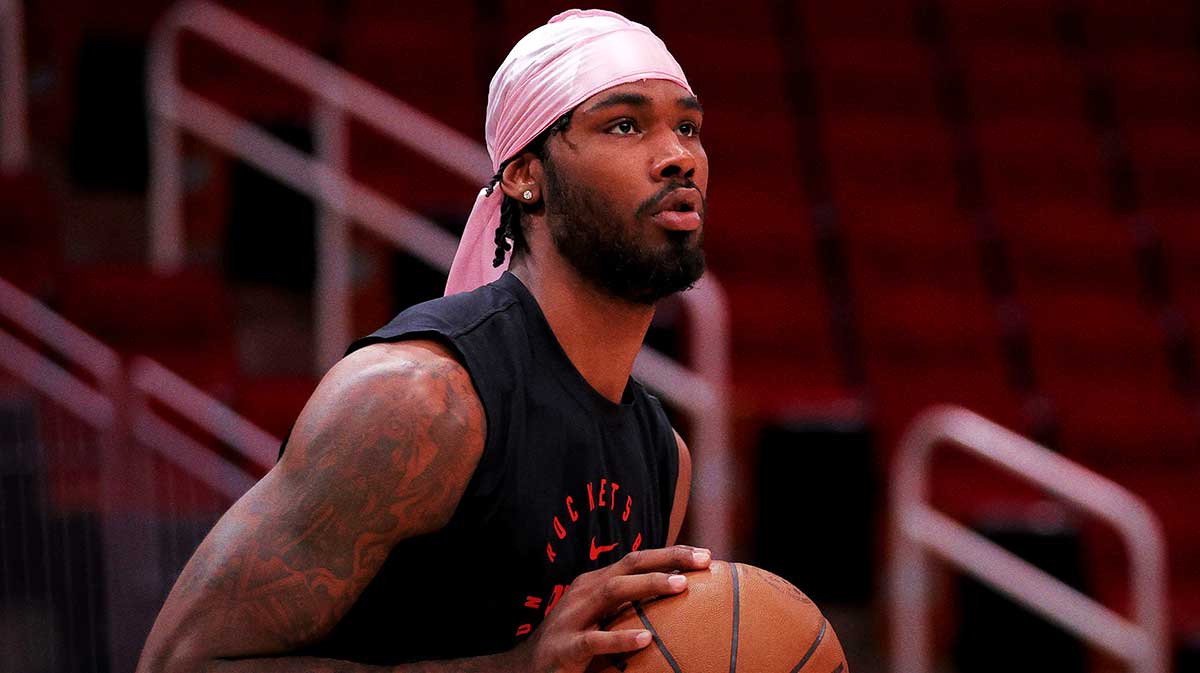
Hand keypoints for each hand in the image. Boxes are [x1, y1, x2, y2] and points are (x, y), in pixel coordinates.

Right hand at [510, 546, 711, 672]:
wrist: (525, 670)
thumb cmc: (573, 643)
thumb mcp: (601, 618)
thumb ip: (630, 607)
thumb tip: (677, 598)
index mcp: (595, 583)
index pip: (636, 560)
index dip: (670, 553)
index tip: (705, 555)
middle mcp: (584, 592)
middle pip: (629, 565)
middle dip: (667, 559)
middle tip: (703, 561)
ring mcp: (573, 618)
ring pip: (613, 592)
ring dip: (649, 586)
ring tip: (680, 586)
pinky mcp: (565, 647)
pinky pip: (595, 641)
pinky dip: (621, 638)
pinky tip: (647, 639)